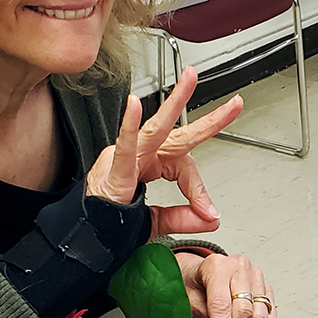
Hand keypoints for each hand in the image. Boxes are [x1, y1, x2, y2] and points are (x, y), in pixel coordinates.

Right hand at [85, 66, 242, 237]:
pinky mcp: (112, 169)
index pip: (185, 166)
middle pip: (179, 132)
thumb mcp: (156, 222)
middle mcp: (141, 156)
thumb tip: (210, 218)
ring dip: (175, 103)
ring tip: (189, 81)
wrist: (83, 236)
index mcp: (152, 165)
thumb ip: (183, 218)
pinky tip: (133, 107)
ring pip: (155, 128)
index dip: (199, 189)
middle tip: (234, 103)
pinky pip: (123, 146)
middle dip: (209, 119)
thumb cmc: (110, 222)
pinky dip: (129, 127)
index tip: (208, 210)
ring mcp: (125, 158)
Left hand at [174, 250, 275, 317]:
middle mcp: (240, 268)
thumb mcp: (188, 299)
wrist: (201, 273)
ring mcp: (256, 276)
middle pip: (245, 312)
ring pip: (260, 317)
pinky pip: (271, 317)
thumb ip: (203, 317)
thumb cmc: (194, 284)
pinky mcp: (267, 287)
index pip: (222, 305)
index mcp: (216, 266)